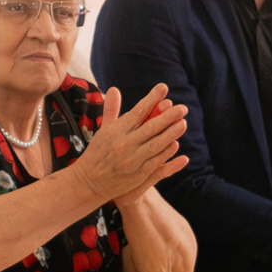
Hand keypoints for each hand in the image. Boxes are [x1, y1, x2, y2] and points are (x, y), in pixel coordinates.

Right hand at [72, 85, 190, 208]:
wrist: (89, 183)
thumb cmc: (97, 152)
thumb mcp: (103, 130)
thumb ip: (111, 109)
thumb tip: (114, 89)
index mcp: (116, 131)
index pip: (138, 111)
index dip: (152, 99)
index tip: (163, 88)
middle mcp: (124, 144)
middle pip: (150, 128)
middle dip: (168, 117)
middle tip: (182, 108)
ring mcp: (131, 161)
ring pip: (155, 145)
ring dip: (171, 134)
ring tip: (183, 123)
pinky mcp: (137, 175)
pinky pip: (155, 162)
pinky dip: (166, 153)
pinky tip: (175, 144)